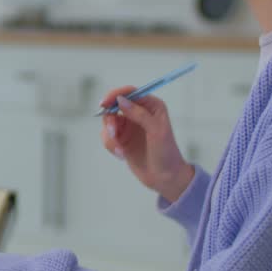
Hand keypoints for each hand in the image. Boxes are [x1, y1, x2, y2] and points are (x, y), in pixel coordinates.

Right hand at [99, 86, 194, 202]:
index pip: (130, 92)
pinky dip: (111, 145)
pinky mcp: (122, 139)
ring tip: (120, 150)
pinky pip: (108, 136)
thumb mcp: (156, 131)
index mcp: (151, 106)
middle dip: (110, 120)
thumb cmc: (166, 153)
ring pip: (108, 122)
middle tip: (113, 133)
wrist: (165, 178)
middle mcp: (139, 113)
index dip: (115, 95)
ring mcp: (129, 126)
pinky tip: (121, 155)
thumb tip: (120, 100)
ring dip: (110, 136)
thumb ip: (139, 114)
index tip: (104, 104)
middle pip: (114, 106)